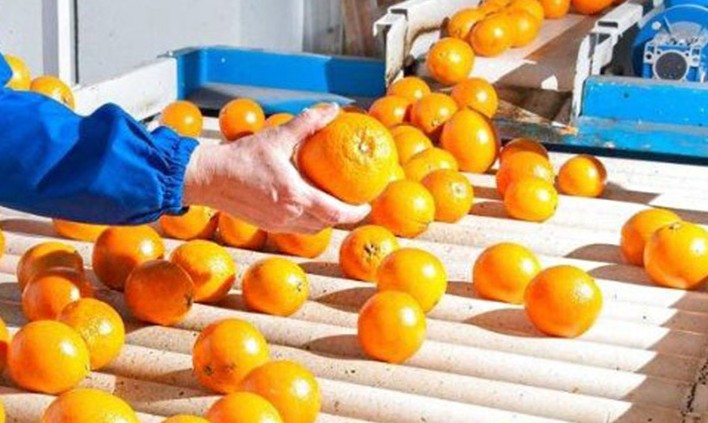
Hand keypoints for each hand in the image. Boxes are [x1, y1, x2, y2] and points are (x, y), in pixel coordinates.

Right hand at [183, 104, 369, 233]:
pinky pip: (296, 228)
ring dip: (326, 220)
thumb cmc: (239, 158)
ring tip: (335, 205)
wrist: (207, 178)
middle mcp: (288, 214)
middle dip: (345, 217)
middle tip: (356, 203)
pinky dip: (309, 221)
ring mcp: (277, 223)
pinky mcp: (267, 225)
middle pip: (327, 224)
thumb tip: (332, 109)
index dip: (356, 212)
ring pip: (312, 229)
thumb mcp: (276, 137)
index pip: (336, 213)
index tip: (368, 205)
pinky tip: (309, 205)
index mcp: (294, 195)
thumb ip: (306, 123)